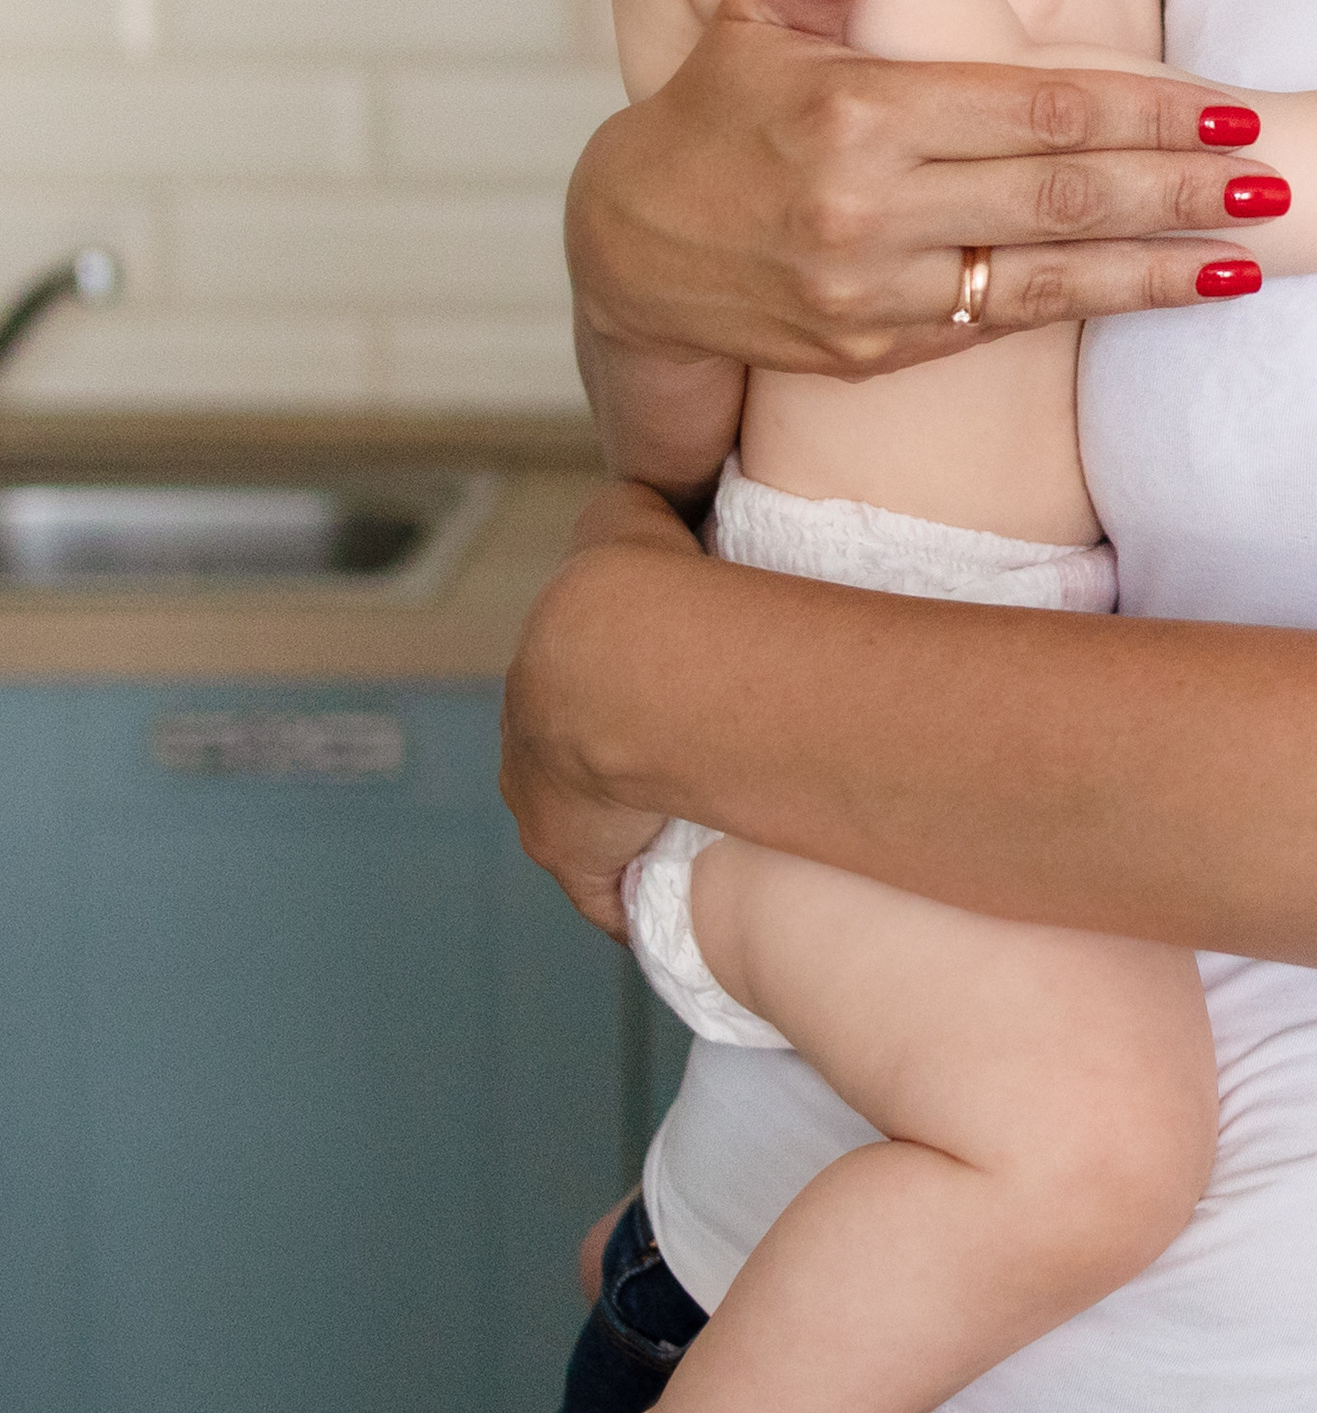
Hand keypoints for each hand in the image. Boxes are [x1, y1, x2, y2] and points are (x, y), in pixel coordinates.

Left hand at [501, 485, 700, 935]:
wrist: (626, 666)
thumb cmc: (635, 591)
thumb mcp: (624, 520)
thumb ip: (627, 515)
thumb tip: (655, 507)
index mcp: (537, 678)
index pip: (565, 702)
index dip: (606, 707)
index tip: (647, 715)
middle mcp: (527, 751)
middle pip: (569, 771)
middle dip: (611, 772)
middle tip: (680, 769)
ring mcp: (549, 813)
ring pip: (588, 831)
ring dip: (628, 831)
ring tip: (693, 826)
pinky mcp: (583, 864)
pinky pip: (610, 895)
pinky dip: (634, 899)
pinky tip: (671, 905)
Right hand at [567, 0, 1275, 383]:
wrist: (626, 257)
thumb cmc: (710, 115)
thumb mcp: (749, 20)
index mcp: (859, 113)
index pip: (1036, 110)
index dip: (1144, 112)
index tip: (1229, 113)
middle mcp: (871, 209)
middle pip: (1063, 198)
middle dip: (1181, 192)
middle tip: (1277, 183)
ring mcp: (874, 293)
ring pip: (1049, 278)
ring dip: (1159, 270)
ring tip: (1250, 258)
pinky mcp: (875, 355)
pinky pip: (1003, 325)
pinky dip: (1087, 307)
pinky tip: (1160, 292)